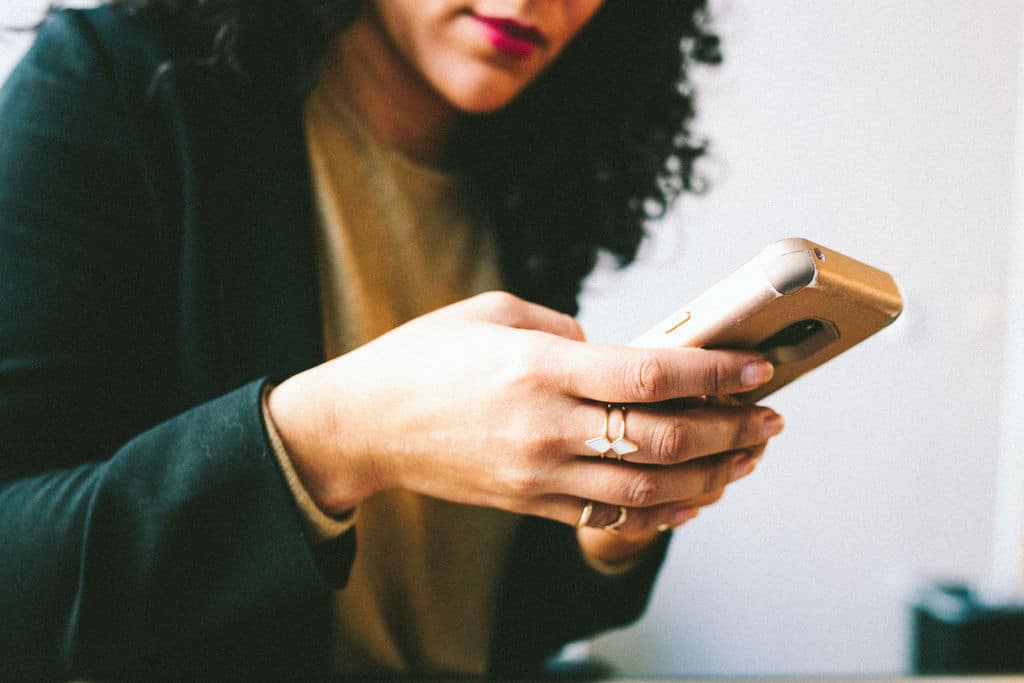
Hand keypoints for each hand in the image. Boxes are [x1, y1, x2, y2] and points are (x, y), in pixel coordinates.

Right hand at [267, 292, 782, 546]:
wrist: (363, 424)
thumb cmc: (423, 358)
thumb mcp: (492, 312)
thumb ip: (564, 330)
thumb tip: (613, 352)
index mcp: (540, 367)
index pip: (649, 374)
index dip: (714, 372)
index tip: (758, 366)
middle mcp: (547, 426)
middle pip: (663, 437)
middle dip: (730, 428)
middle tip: (770, 417)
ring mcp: (539, 473)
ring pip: (647, 486)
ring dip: (710, 475)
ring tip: (747, 458)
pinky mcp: (530, 503)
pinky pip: (609, 514)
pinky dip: (660, 509)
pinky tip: (693, 497)